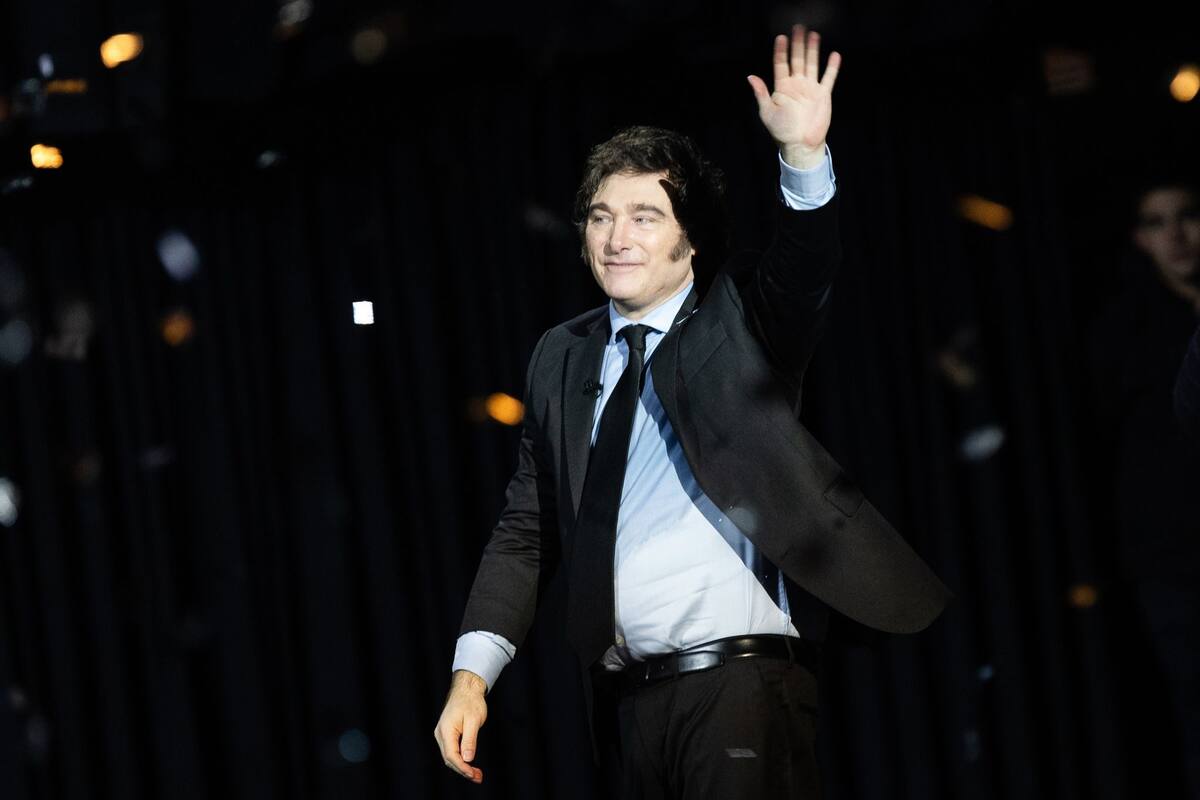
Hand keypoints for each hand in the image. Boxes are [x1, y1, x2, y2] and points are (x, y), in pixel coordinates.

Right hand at [433, 670, 487, 783]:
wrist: (466, 688)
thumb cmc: (471, 701)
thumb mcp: (474, 720)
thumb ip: (470, 740)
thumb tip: (467, 759)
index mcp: (446, 730)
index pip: (451, 755)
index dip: (462, 767)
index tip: (473, 774)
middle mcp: (441, 733)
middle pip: (449, 758)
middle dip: (463, 770)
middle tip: (478, 777)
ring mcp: (442, 733)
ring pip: (449, 756)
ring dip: (462, 766)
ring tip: (476, 774)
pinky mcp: (446, 733)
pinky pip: (451, 750)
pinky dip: (460, 759)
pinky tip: (469, 763)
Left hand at [747, 25, 840, 168]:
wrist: (800, 144)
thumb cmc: (781, 131)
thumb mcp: (767, 112)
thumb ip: (761, 94)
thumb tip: (751, 77)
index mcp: (782, 87)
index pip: (781, 64)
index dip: (780, 51)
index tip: (781, 38)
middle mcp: (796, 85)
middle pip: (797, 60)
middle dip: (797, 45)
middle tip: (798, 29)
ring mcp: (810, 88)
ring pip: (812, 64)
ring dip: (813, 50)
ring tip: (813, 35)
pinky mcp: (823, 95)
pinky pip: (828, 78)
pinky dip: (832, 67)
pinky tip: (834, 55)